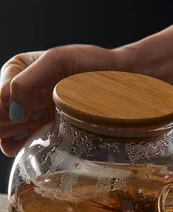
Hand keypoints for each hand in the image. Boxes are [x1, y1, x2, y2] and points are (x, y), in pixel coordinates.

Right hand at [0, 45, 120, 155]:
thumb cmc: (93, 66)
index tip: (34, 108)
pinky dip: (30, 147)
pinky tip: (48, 137)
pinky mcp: (44, 134)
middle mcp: (18, 95)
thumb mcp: (58, 62)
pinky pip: (23, 148)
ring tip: (46, 123)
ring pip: (4, 136)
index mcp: (15, 71)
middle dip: (12, 121)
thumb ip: (28, 80)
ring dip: (20, 134)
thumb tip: (12, 108)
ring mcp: (30, 116)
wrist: (122, 84)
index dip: (8, 109)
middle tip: (40, 115)